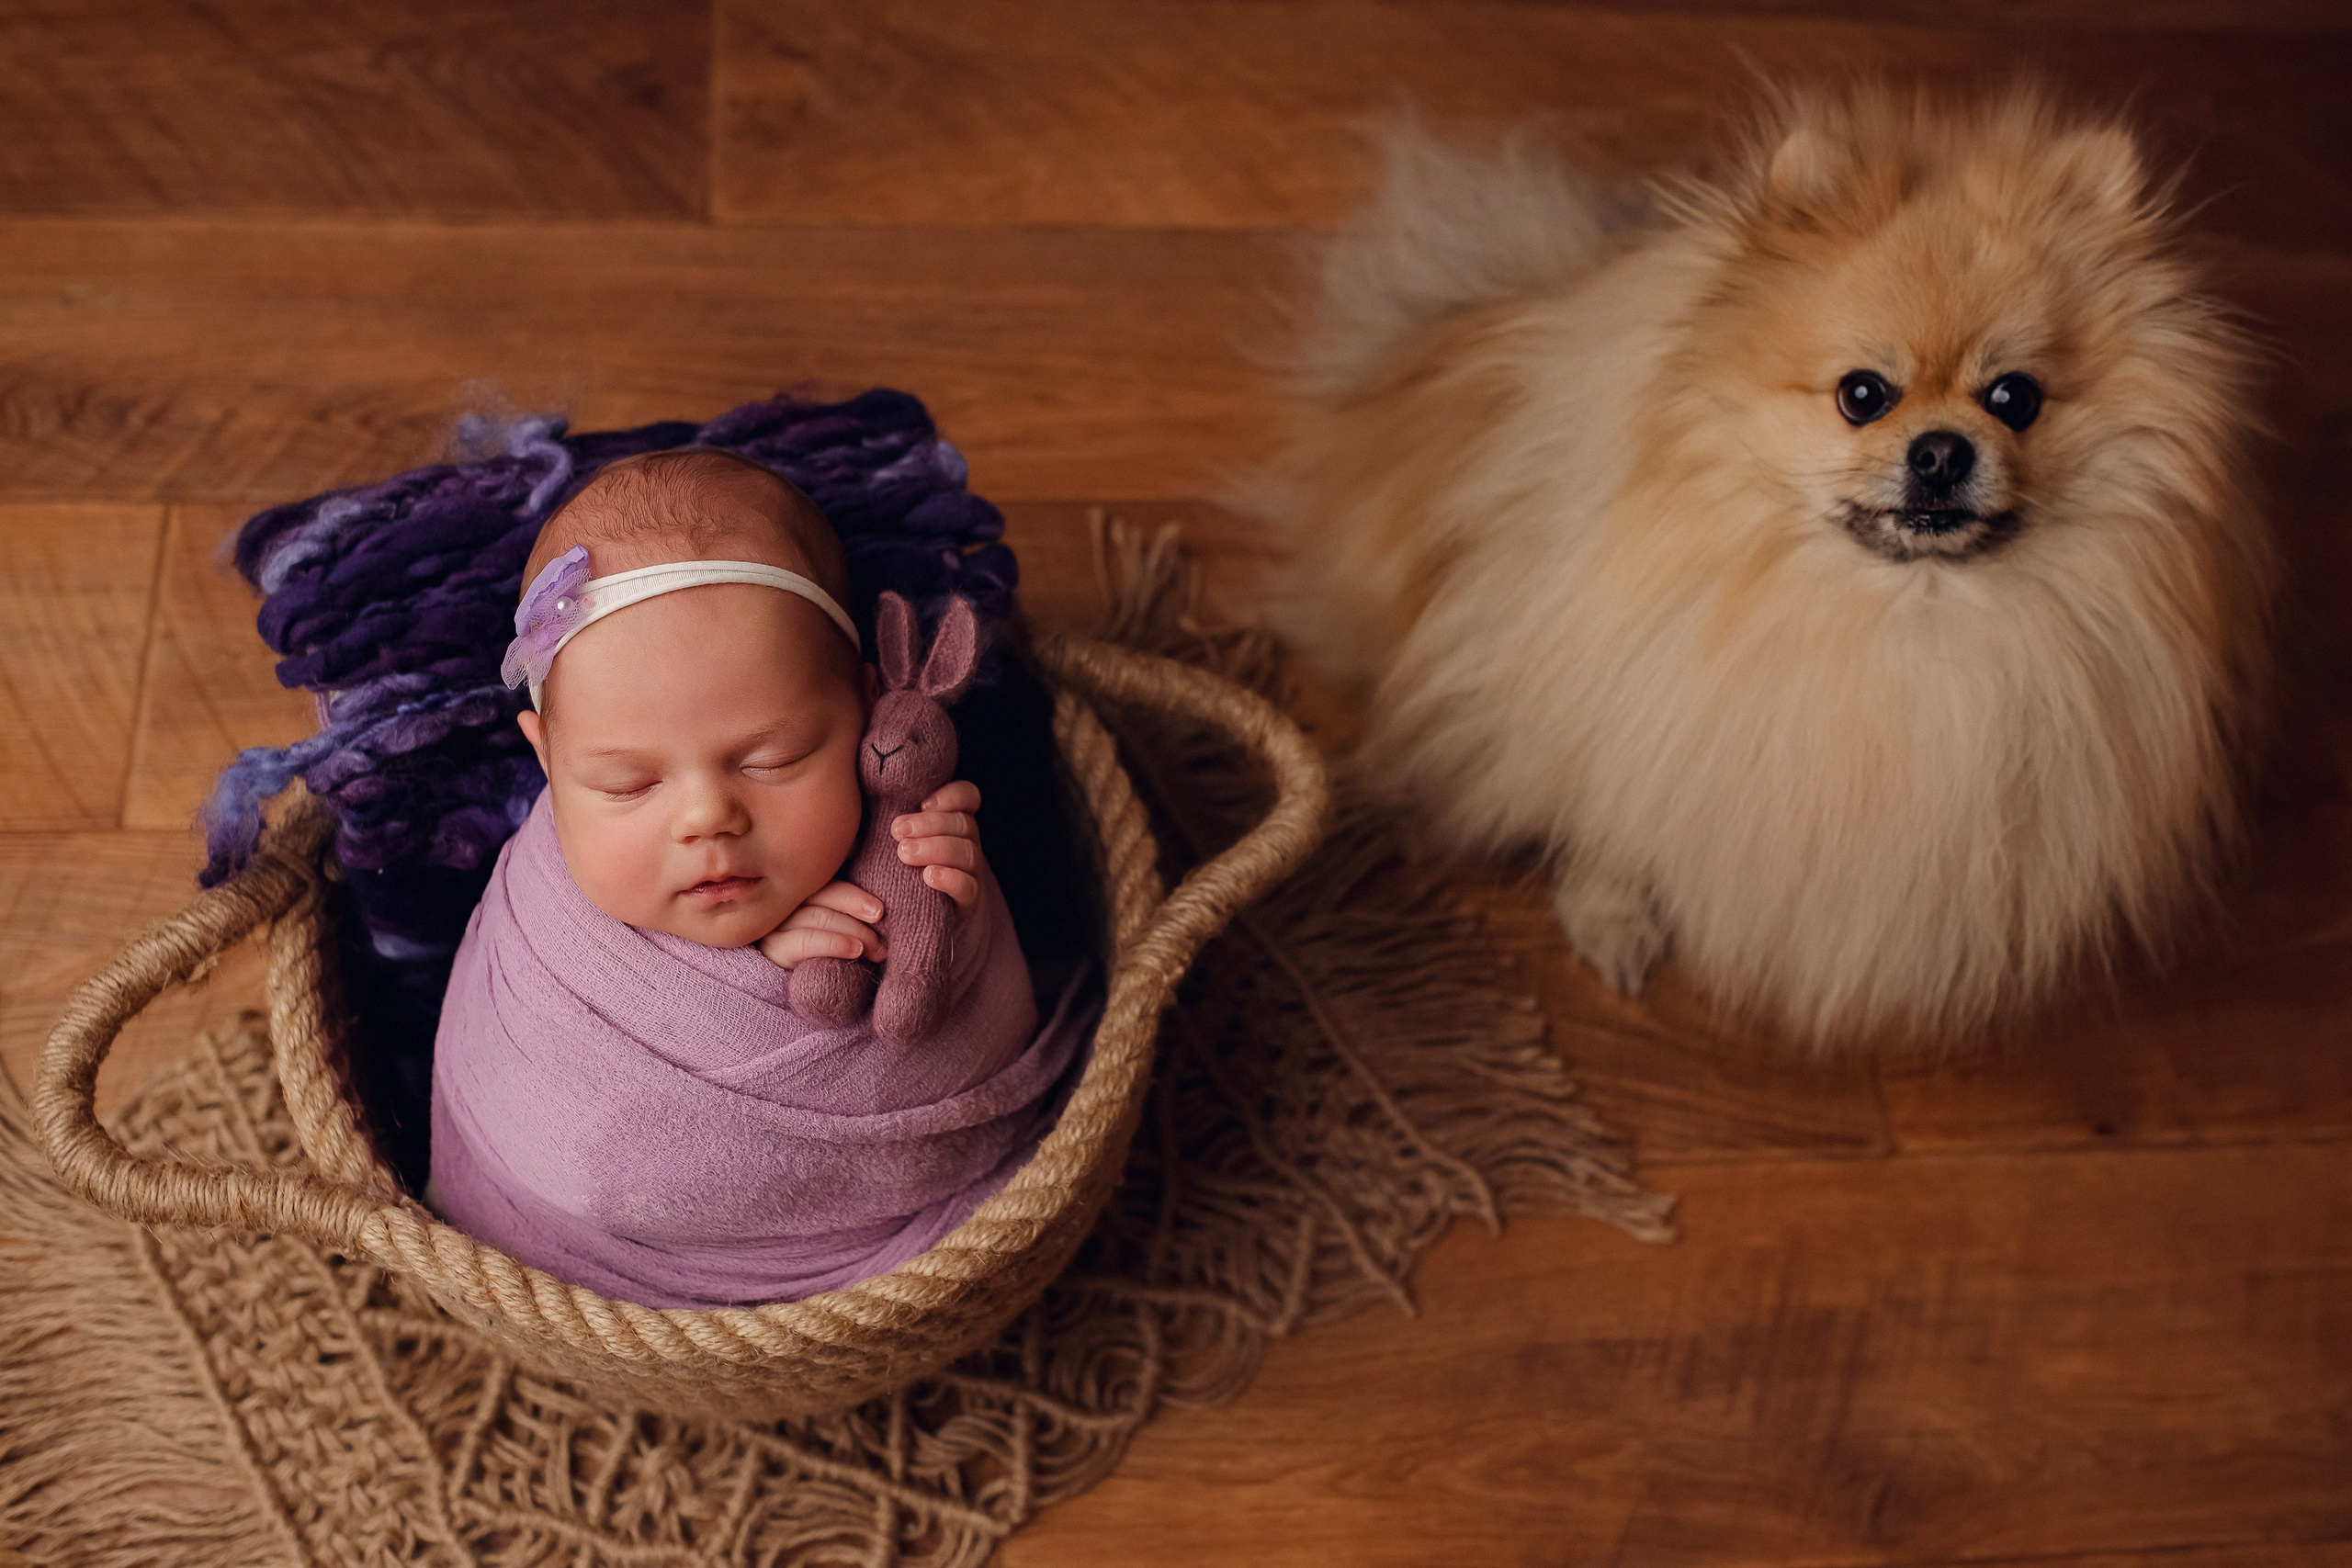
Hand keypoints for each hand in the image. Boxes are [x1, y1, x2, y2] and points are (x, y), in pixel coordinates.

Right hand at [758, 881, 885, 968]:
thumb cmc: (828, 952)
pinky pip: (806, 941)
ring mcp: (775, 922)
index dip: (854, 896)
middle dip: (856, 910)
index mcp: (799, 888)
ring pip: (818, 916)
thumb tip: (879, 909)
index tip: (879, 911)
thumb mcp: (838, 924)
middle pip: (822, 894)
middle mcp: (783, 899)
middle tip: (882, 930)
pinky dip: (835, 943)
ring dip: (853, 930)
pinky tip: (855, 950)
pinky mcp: (774, 948)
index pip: (826, 882)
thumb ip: (848, 909)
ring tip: (875, 947)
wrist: (808, 987)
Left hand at [892, 780, 983, 907]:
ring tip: (905, 853)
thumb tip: (850, 799)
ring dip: (936, 848)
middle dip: (930, 824)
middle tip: (898, 830)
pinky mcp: (966, 901)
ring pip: (967, 852)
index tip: (924, 803)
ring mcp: (969, 872)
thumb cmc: (892, 869)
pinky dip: (950, 878)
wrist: (908, 919)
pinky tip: (929, 876)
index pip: (967, 797)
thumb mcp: (888, 840)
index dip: (953, 795)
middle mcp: (965, 843)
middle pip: (963, 823)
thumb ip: (880, 820)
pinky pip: (968, 886)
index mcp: (950, 822)